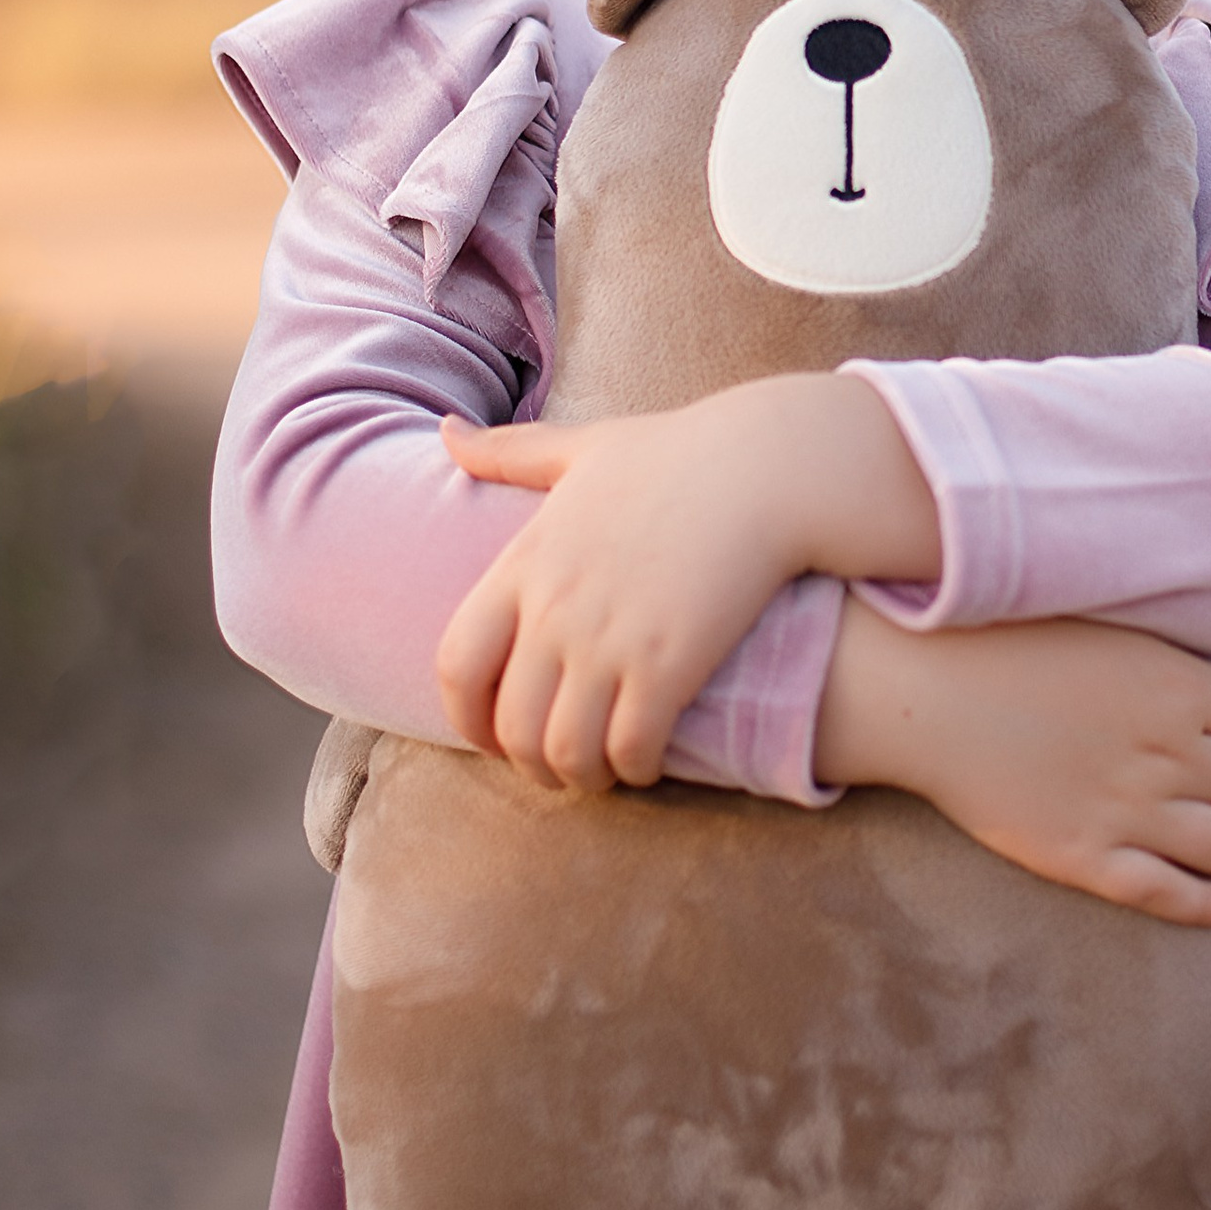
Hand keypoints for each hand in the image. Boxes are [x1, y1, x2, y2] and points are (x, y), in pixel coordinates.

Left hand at [436, 377, 936, 791]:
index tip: (493, 734)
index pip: (456, 664)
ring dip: (581, 776)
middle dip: (530, 764)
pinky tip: (649, 758)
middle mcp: (556, 609)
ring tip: (604, 771)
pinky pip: (630, 749)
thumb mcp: (582, 447)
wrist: (766, 465)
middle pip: (511, 726)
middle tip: (560, 767)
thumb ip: (508, 452)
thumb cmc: (679, 452)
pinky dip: (634, 768)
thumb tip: (444, 434)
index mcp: (526, 563)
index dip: (465, 717)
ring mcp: (609, 640)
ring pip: (565, 751)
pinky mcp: (668, 665)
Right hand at [813, 603, 1210, 929]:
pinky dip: (1210, 907)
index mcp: (1177, 687)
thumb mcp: (1099, 618)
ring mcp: (1130, 811)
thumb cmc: (1003, 639)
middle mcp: (1169, 754)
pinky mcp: (1085, 856)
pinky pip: (1166, 892)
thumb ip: (1158, 646)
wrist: (925, 692)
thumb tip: (1204, 656)